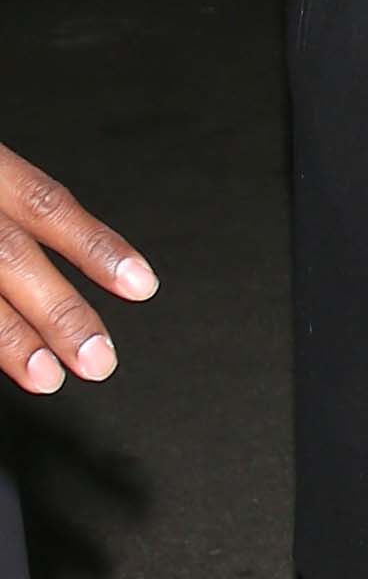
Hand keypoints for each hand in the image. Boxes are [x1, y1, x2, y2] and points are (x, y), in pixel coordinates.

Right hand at [0, 140, 157, 395]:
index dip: (94, 244)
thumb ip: (11, 202)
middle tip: (99, 360)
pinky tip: (0, 367)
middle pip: (9, 255)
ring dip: (9, 338)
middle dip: (58, 310)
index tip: (143, 285)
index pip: (44, 201)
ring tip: (46, 376)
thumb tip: (59, 276)